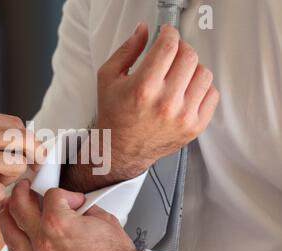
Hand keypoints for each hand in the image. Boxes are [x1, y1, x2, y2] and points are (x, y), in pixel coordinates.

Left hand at [0, 180, 144, 250]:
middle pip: (19, 207)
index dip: (64, 193)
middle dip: (21, 191)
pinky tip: (14, 235)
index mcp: (59, 223)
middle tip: (24, 186)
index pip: (51, 195)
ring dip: (7, 214)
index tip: (71, 198)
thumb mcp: (103, 218)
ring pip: (10, 231)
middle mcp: (44, 241)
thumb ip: (83, 206)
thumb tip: (73, 202)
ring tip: (9, 206)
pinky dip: (12, 243)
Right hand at [97, 23, 219, 180]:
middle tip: (172, 53)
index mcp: (143, 88)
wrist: (121, 150)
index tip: (168, 34)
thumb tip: (143, 31)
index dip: (170, 34)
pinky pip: (212, 94)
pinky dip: (201, 87)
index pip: (169, 47)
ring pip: (204, 73)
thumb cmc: (115, 116)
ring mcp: (183, 116)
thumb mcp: (108, 79)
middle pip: (189, 57)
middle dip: (180, 48)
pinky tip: (186, 90)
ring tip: (178, 74)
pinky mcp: (195, 126)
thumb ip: (126, 51)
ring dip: (192, 68)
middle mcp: (166, 102)